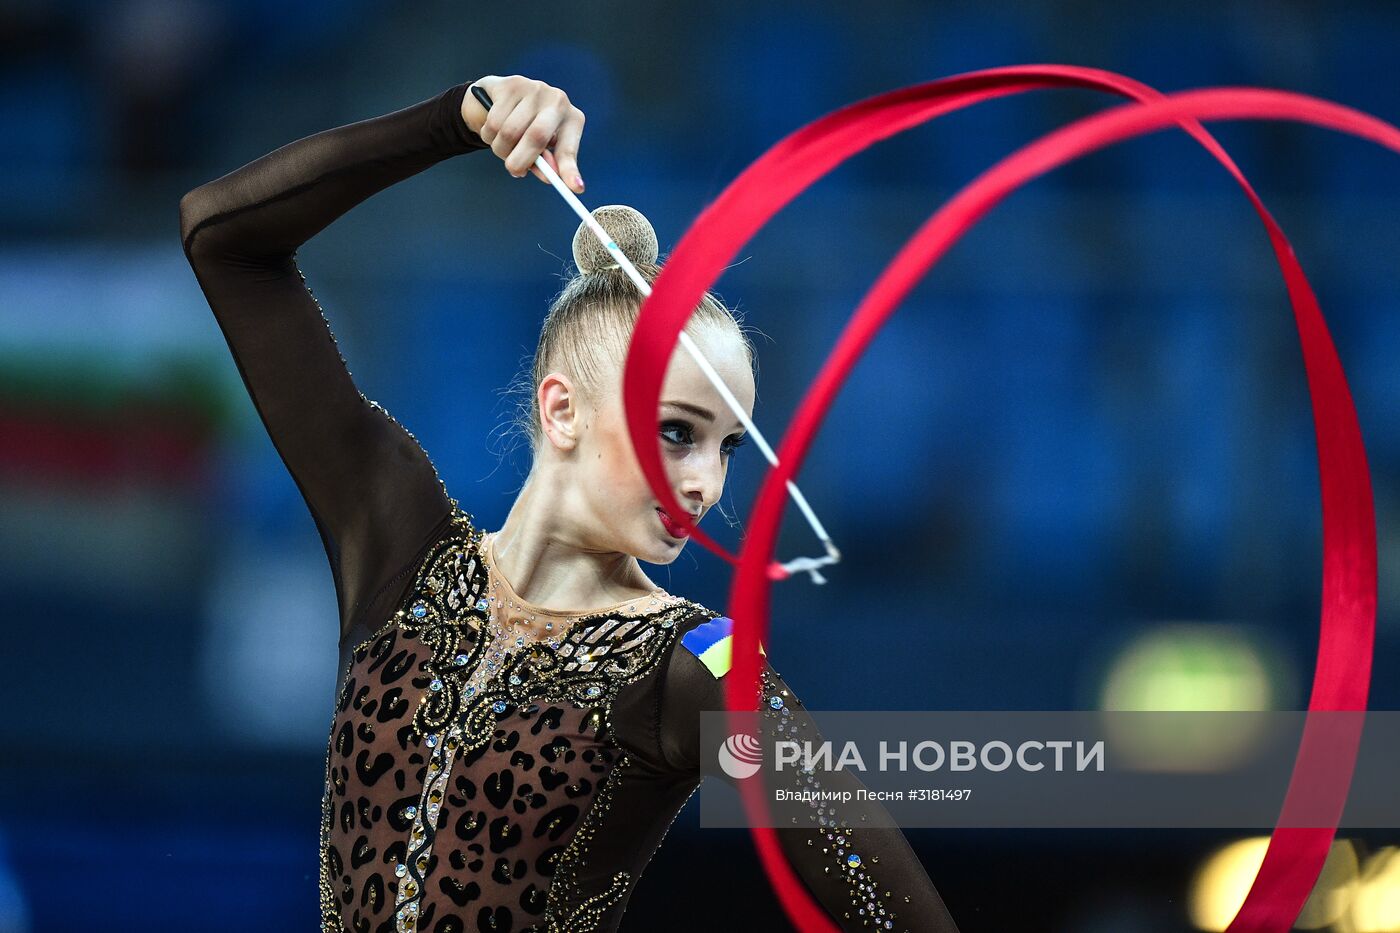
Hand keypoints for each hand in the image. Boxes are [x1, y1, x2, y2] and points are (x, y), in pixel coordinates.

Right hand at [461, 74, 584, 193]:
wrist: (498, 99)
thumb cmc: (525, 129)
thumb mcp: (539, 149)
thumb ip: (545, 164)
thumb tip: (550, 177)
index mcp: (572, 119)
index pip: (569, 149)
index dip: (570, 170)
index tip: (574, 189)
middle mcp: (558, 100)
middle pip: (536, 137)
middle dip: (520, 160)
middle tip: (514, 171)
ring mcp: (535, 89)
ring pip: (509, 132)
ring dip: (501, 149)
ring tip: (503, 146)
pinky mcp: (512, 84)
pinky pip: (494, 122)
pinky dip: (488, 135)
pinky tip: (493, 130)